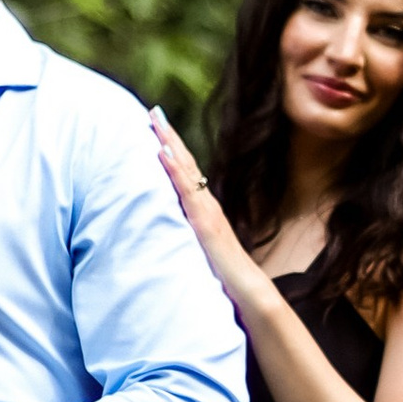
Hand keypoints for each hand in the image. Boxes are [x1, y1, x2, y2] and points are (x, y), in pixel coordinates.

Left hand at [150, 111, 263, 303]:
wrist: (249, 290)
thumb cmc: (225, 275)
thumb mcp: (202, 251)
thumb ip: (191, 238)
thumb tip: (172, 233)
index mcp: (204, 210)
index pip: (186, 173)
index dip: (173, 150)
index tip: (158, 128)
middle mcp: (206, 204)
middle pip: (185, 162)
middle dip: (169, 136)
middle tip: (153, 111)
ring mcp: (206, 211)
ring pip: (186, 169)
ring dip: (170, 143)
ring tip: (155, 121)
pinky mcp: (204, 222)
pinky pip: (186, 190)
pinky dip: (174, 169)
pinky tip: (162, 152)